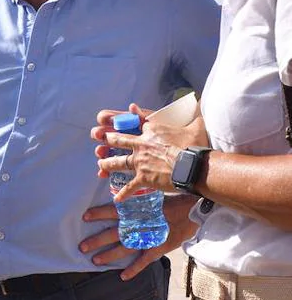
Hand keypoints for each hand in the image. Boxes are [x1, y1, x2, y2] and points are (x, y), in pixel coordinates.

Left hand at [80, 195, 198, 279]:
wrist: (192, 210)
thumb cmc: (171, 201)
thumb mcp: (151, 197)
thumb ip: (135, 201)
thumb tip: (120, 197)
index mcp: (136, 211)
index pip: (113, 211)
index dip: (98, 214)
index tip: (84, 217)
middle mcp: (139, 225)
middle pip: (114, 234)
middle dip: (97, 241)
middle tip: (82, 247)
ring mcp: (148, 239)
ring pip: (124, 249)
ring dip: (109, 256)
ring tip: (95, 261)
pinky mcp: (158, 249)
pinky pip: (144, 262)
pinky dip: (133, 270)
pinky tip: (122, 276)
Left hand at [92, 103, 207, 199]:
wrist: (193, 167)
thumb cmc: (196, 146)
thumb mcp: (193, 125)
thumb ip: (193, 113)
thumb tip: (201, 101)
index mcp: (152, 130)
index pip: (135, 123)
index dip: (127, 121)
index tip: (118, 121)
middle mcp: (142, 144)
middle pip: (118, 140)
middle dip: (108, 139)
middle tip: (99, 138)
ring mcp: (140, 161)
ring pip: (117, 162)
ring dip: (107, 163)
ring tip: (100, 164)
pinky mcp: (143, 178)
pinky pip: (129, 186)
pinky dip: (123, 193)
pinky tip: (117, 198)